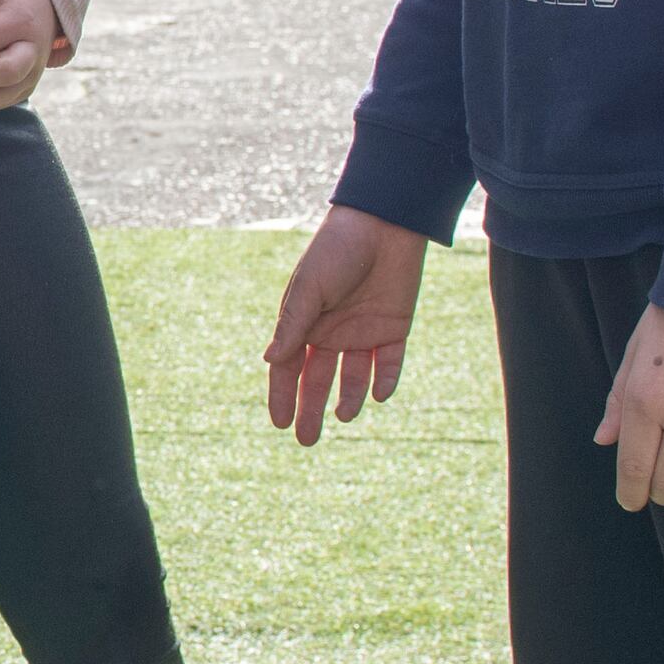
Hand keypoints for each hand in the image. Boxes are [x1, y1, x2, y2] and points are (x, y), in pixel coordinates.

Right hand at [266, 205, 426, 444]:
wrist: (385, 223)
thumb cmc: (338, 249)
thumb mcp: (310, 287)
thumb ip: (293, 325)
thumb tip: (269, 361)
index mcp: (305, 321)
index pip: (288, 367)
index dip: (282, 395)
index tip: (280, 423)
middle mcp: (332, 331)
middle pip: (319, 379)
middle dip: (311, 409)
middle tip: (306, 440)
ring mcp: (364, 331)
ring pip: (354, 376)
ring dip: (348, 397)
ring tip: (344, 415)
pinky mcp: (394, 328)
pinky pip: (389, 362)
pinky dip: (385, 380)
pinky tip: (378, 394)